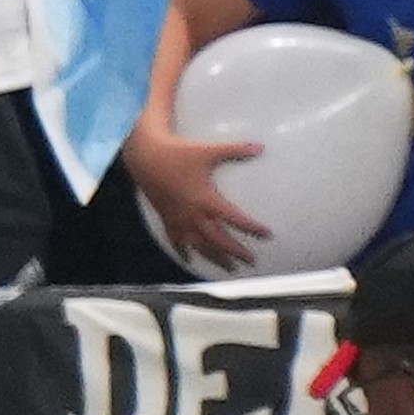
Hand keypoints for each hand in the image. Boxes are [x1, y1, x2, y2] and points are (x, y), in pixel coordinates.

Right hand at [125, 119, 270, 270]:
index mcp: (206, 199)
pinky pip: (176, 241)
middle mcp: (194, 214)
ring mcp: (179, 220)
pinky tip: (190, 260)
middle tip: (251, 260)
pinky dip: (184, 252)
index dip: (252, 227)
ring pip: (200, 246)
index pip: (235, 219)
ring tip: (230, 268)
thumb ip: (235, 150)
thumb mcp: (209, 150)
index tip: (267, 234)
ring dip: (216, 258)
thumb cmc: (179, 153)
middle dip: (236, 252)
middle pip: (219, 240)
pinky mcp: (167, 219)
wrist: (146, 157)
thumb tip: (260, 147)